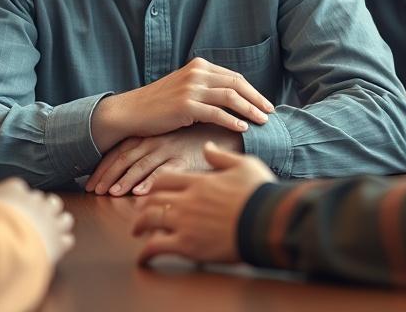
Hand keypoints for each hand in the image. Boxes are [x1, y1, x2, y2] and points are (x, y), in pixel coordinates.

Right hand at [0, 168, 74, 263]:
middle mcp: (37, 202)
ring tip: (47, 233)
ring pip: (62, 217)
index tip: (9, 209)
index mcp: (16, 189)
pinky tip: (52, 248)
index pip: (19, 190)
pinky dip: (61, 243)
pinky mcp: (59, 242)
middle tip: (28, 223)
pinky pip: (67, 239)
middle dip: (39, 211)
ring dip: (56, 223)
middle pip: (44, 202)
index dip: (15, 201)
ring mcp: (50, 221)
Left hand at [86, 125, 242, 196]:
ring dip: (125, 180)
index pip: (122, 150)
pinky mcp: (186, 161)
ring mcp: (172, 150)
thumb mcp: (178, 141)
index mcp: (155, 135)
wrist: (233, 133)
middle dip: (107, 175)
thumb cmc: (205, 139)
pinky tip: (141, 193)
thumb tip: (139, 166)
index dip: (105, 165)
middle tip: (93, 190)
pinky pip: (166, 172)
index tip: (91, 182)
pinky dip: (152, 181)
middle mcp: (159, 140)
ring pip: (142, 166)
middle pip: (126, 157)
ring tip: (111, 193)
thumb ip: (160, 151)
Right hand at [91, 57, 273, 151]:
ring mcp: (191, 88)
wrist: (132, 111)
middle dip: (257, 99)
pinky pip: (216, 113)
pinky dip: (232, 120)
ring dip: (250, 110)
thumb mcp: (185, 88)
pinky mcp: (185, 106)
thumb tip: (232, 98)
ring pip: (230, 97)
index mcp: (199, 66)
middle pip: (237, 84)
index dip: (252, 90)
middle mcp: (197, 73)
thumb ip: (206, 88)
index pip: (234, 76)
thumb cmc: (159, 104)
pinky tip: (242, 128)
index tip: (264, 103)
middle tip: (270, 112)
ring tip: (262, 121)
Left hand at [132, 142, 275, 264]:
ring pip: (149, 220)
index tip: (152, 193)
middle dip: (143, 206)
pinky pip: (157, 247)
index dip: (154, 186)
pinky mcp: (188, 245)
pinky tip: (143, 258)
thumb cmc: (260, 193)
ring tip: (137, 232)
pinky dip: (146, 253)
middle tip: (140, 213)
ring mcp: (185, 222)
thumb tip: (207, 147)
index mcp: (199, 181)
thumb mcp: (244, 165)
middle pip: (153, 199)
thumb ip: (221, 157)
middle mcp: (187, 199)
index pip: (165, 179)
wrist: (268, 221)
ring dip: (139, 226)